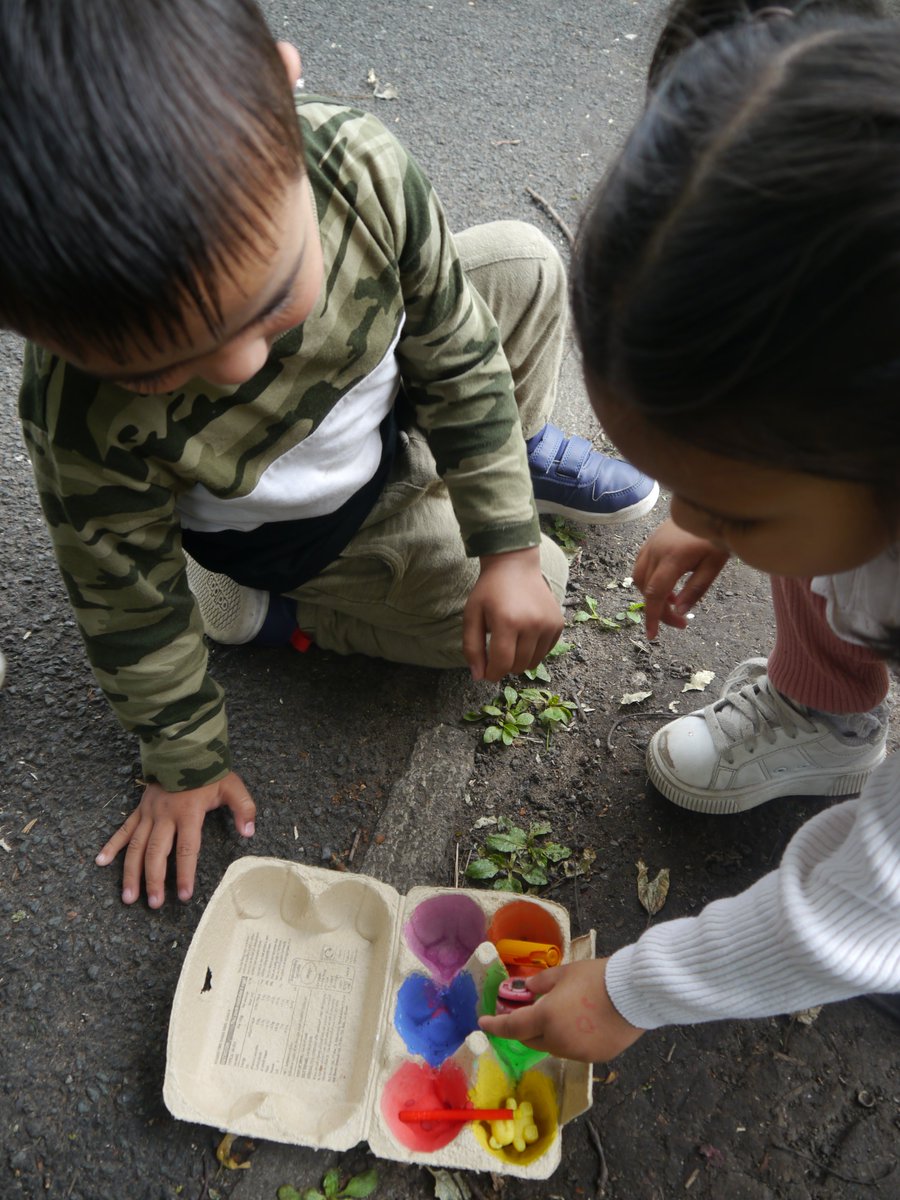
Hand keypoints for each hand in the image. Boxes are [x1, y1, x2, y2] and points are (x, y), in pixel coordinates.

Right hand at [95, 771, 255, 907]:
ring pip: (137, 847)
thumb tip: (249, 832)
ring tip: (128, 897)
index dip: (185, 873)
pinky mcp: (140, 809)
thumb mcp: (232, 787)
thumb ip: (244, 808)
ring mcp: (149, 813)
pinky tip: (100, 861)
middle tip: (153, 904)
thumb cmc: (209, 772)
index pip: (186, 849)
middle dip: (154, 880)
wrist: (184, 748)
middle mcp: (165, 816)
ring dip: (131, 872)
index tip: (183, 895)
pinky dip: (111, 845)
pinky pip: (124, 829)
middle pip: (157, 853)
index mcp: (188, 813)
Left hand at [463, 547, 563, 681]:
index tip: (486, 673)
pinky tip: (524, 635)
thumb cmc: (489, 591)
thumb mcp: (472, 615)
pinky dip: (533, 651)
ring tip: (510, 642)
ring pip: (533, 663)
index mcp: (507, 622)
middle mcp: (532, 624)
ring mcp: (549, 624)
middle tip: (497, 652)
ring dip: (519, 660)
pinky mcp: (558, 624)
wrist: (515, 565)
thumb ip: (472, 647)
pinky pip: (545, 652)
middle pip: (518, 666)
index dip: (492, 674)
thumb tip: (479, 677)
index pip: (502, 664)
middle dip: (504, 666)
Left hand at [478, 958, 643, 1062]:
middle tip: (526, 1011)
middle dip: (524, 1028)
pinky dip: (570, 1039)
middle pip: (531, 1040)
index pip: (512, 1027)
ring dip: (549, 1033)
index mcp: (546, 1018)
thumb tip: (527, 989)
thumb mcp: (564, 973)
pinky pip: (574, 1050)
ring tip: (561, 1013)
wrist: (635, 994)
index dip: (494, 1025)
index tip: (483, 1022)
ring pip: (553, 1046)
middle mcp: (558, 1041)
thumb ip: (540, 983)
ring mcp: (578, 1053)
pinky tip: (582, 1023)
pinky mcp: (595, 1058)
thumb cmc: (597, 977)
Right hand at [633, 518, 729, 638]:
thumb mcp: (714, 565)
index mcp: (672, 559)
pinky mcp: (650, 541)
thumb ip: (696, 589)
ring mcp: (650, 545)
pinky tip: (667, 585)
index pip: (655, 594)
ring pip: (639, 578)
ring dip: (651, 595)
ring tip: (674, 601)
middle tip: (679, 621)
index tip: (653, 636)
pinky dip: (648, 581)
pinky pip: (641, 566)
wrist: (711, 506)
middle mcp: (655, 551)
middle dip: (658, 610)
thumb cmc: (716, 536)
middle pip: (646, 589)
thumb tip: (680, 611)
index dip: (653, 617)